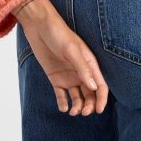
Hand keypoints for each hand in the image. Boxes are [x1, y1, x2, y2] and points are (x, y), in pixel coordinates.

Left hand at [16, 0, 108, 115]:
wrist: (39, 27)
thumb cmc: (59, 34)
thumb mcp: (72, 50)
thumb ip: (82, 68)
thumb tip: (94, 87)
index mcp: (89, 64)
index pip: (100, 85)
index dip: (102, 99)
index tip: (99, 110)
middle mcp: (81, 72)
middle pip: (90, 94)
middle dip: (89, 105)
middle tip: (83, 112)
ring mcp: (69, 76)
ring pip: (77, 96)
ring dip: (77, 106)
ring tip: (73, 112)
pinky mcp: (56, 78)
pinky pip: (62, 95)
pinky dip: (63, 103)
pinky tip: (64, 108)